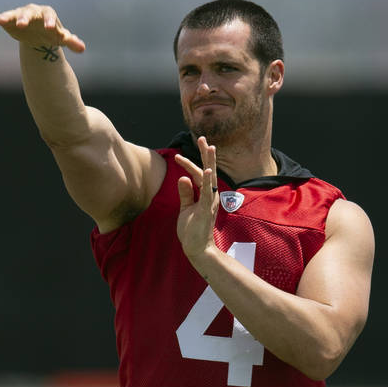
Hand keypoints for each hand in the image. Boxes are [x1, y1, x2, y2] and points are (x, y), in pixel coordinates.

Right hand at [0, 3, 85, 52]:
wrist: (38, 33)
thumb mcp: (60, 37)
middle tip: (22, 24)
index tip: (49, 28)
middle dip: (25, 17)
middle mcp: (31, 11)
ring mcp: (18, 15)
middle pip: (28, 12)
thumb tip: (82, 48)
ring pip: (12, 14)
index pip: (48, 14)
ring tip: (0, 21)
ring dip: (6, 17)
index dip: (49, 20)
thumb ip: (71, 41)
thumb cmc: (51, 33)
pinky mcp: (7, 20)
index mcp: (46, 13)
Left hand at [174, 136, 218, 260]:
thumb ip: (186, 193)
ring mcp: (210, 202)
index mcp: (205, 195)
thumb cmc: (192, 229)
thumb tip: (182, 178)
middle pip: (207, 170)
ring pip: (210, 178)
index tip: (178, 156)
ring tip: (209, 147)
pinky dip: (208, 181)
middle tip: (202, 138)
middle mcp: (210, 196)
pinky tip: (208, 170)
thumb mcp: (186, 208)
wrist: (197, 248)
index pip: (198, 174)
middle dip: (205, 154)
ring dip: (209, 162)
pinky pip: (208, 193)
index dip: (189, 164)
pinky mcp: (206, 210)